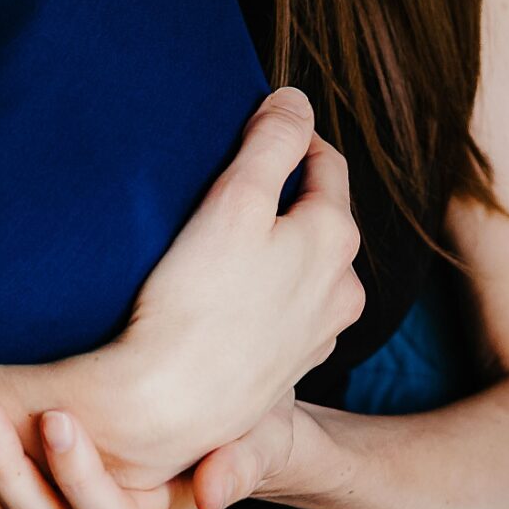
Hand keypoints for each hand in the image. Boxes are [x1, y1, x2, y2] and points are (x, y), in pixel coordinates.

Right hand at [104, 86, 363, 482]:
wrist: (167, 409)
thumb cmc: (196, 301)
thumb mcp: (235, 200)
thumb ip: (273, 142)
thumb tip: (296, 100)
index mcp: (335, 238)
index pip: (326, 163)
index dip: (292, 136)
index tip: (258, 125)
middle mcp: (341, 289)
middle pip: (320, 217)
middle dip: (286, 193)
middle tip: (235, 180)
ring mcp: (317, 335)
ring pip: (304, 267)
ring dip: (277, 247)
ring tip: (226, 241)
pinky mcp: (286, 370)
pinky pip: (283, 312)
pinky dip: (263, 294)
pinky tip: (224, 297)